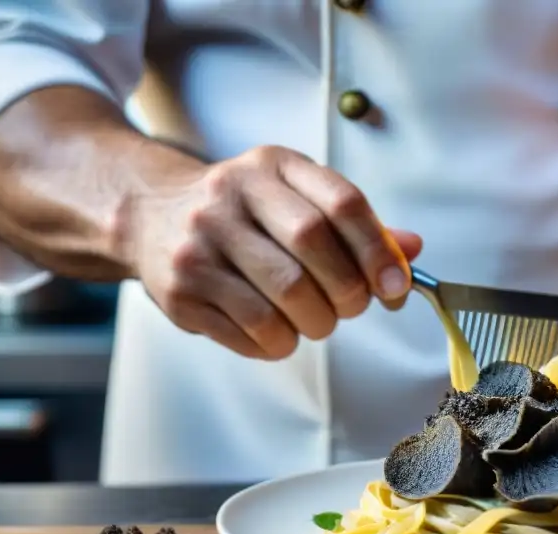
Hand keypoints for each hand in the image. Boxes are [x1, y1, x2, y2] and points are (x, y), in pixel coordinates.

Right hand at [118, 144, 421, 358]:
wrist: (147, 215)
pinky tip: (277, 332)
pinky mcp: (181, 290)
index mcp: (272, 166)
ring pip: (284, 298)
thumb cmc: (241, 213)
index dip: (378, 251)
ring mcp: (200, 243)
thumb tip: (410, 251)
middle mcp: (231, 196)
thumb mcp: (294, 196)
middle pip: (313, 249)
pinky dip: (279, 343)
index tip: (395, 286)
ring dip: (316, 324)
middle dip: (348, 292)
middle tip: (350, 308)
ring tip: (315, 322)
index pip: (342, 203)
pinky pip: (251, 332)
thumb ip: (354, 225)